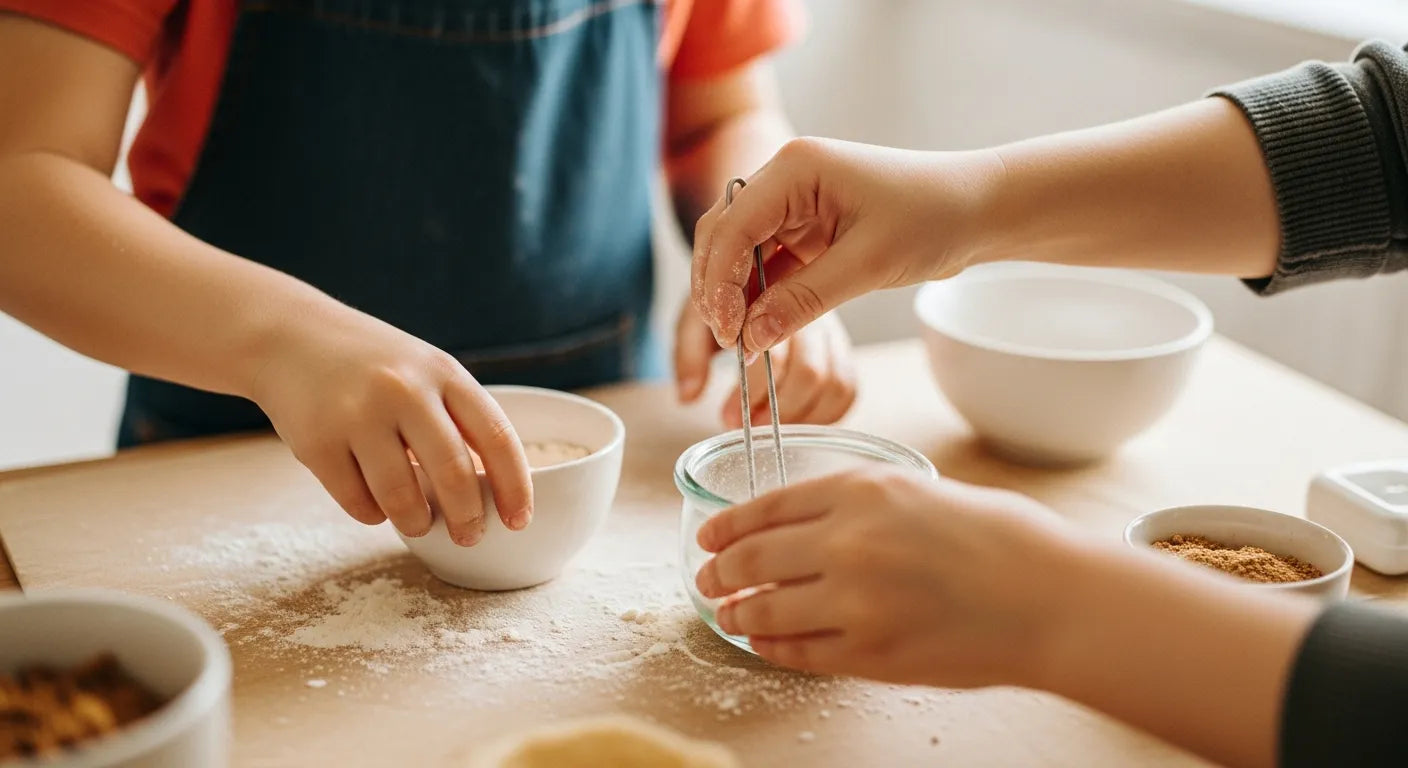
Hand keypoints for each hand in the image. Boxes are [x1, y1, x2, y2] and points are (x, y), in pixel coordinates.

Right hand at [250, 306, 531, 546]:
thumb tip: (495, 490)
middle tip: (470, 537)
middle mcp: (403, 389)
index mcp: (443, 372)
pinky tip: (374, 501)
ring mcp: (357, 415)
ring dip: (418, 523)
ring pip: (403, 498)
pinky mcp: (317, 443)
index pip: (497, 437)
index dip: (514, 487)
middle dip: (468, 518)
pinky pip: (358, 503)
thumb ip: (460, 417)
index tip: (519, 521)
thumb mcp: (426, 369)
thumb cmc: (374, 365)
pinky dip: (373, 514)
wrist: (290, 337)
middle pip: (453, 473)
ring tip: (419, 523)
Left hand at [674, 298, 856, 427]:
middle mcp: (812, 313)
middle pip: (810, 373)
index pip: (777, 352)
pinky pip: (846, 389)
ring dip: (796, 416)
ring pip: (833, 384)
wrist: (748, 270)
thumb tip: (688, 396)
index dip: (752, 389)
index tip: (728, 413)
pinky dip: (822, 415)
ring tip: (762, 426)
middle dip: (773, 408)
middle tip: (741, 424)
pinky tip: (790, 422)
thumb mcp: (695, 318)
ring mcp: (832, 332)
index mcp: (778, 301)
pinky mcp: (840, 349)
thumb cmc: (721, 300)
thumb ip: (690, 353)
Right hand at [690, 138, 1003, 352]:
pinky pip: (768, 265)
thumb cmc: (934, 218)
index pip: (733, 225)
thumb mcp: (868, 265)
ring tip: (743, 343)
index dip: (720, 282)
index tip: (728, 332)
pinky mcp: (807, 229)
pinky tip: (761, 330)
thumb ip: (803, 301)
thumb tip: (751, 339)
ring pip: (740, 253)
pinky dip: (760, 297)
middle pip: (724, 235)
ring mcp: (794, 204)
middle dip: (718, 288)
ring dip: (736, 296)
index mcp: (795, 168)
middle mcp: (785, 179)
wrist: (978, 209)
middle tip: (729, 341)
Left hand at [693, 468, 1082, 687]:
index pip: (766, 508)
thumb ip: (857, 504)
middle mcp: (847, 542)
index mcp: (861, 491)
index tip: (709, 536)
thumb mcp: (919, 492)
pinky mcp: (868, 654)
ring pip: (765, 610)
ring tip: (728, 614)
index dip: (727, 525)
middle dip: (720, 571)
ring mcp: (854, 602)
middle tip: (707, 578)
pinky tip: (767, 643)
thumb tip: (802, 526)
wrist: (1051, 597)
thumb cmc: (1000, 540)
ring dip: (737, 614)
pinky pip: (798, 652)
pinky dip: (773, 648)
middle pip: (752, 559)